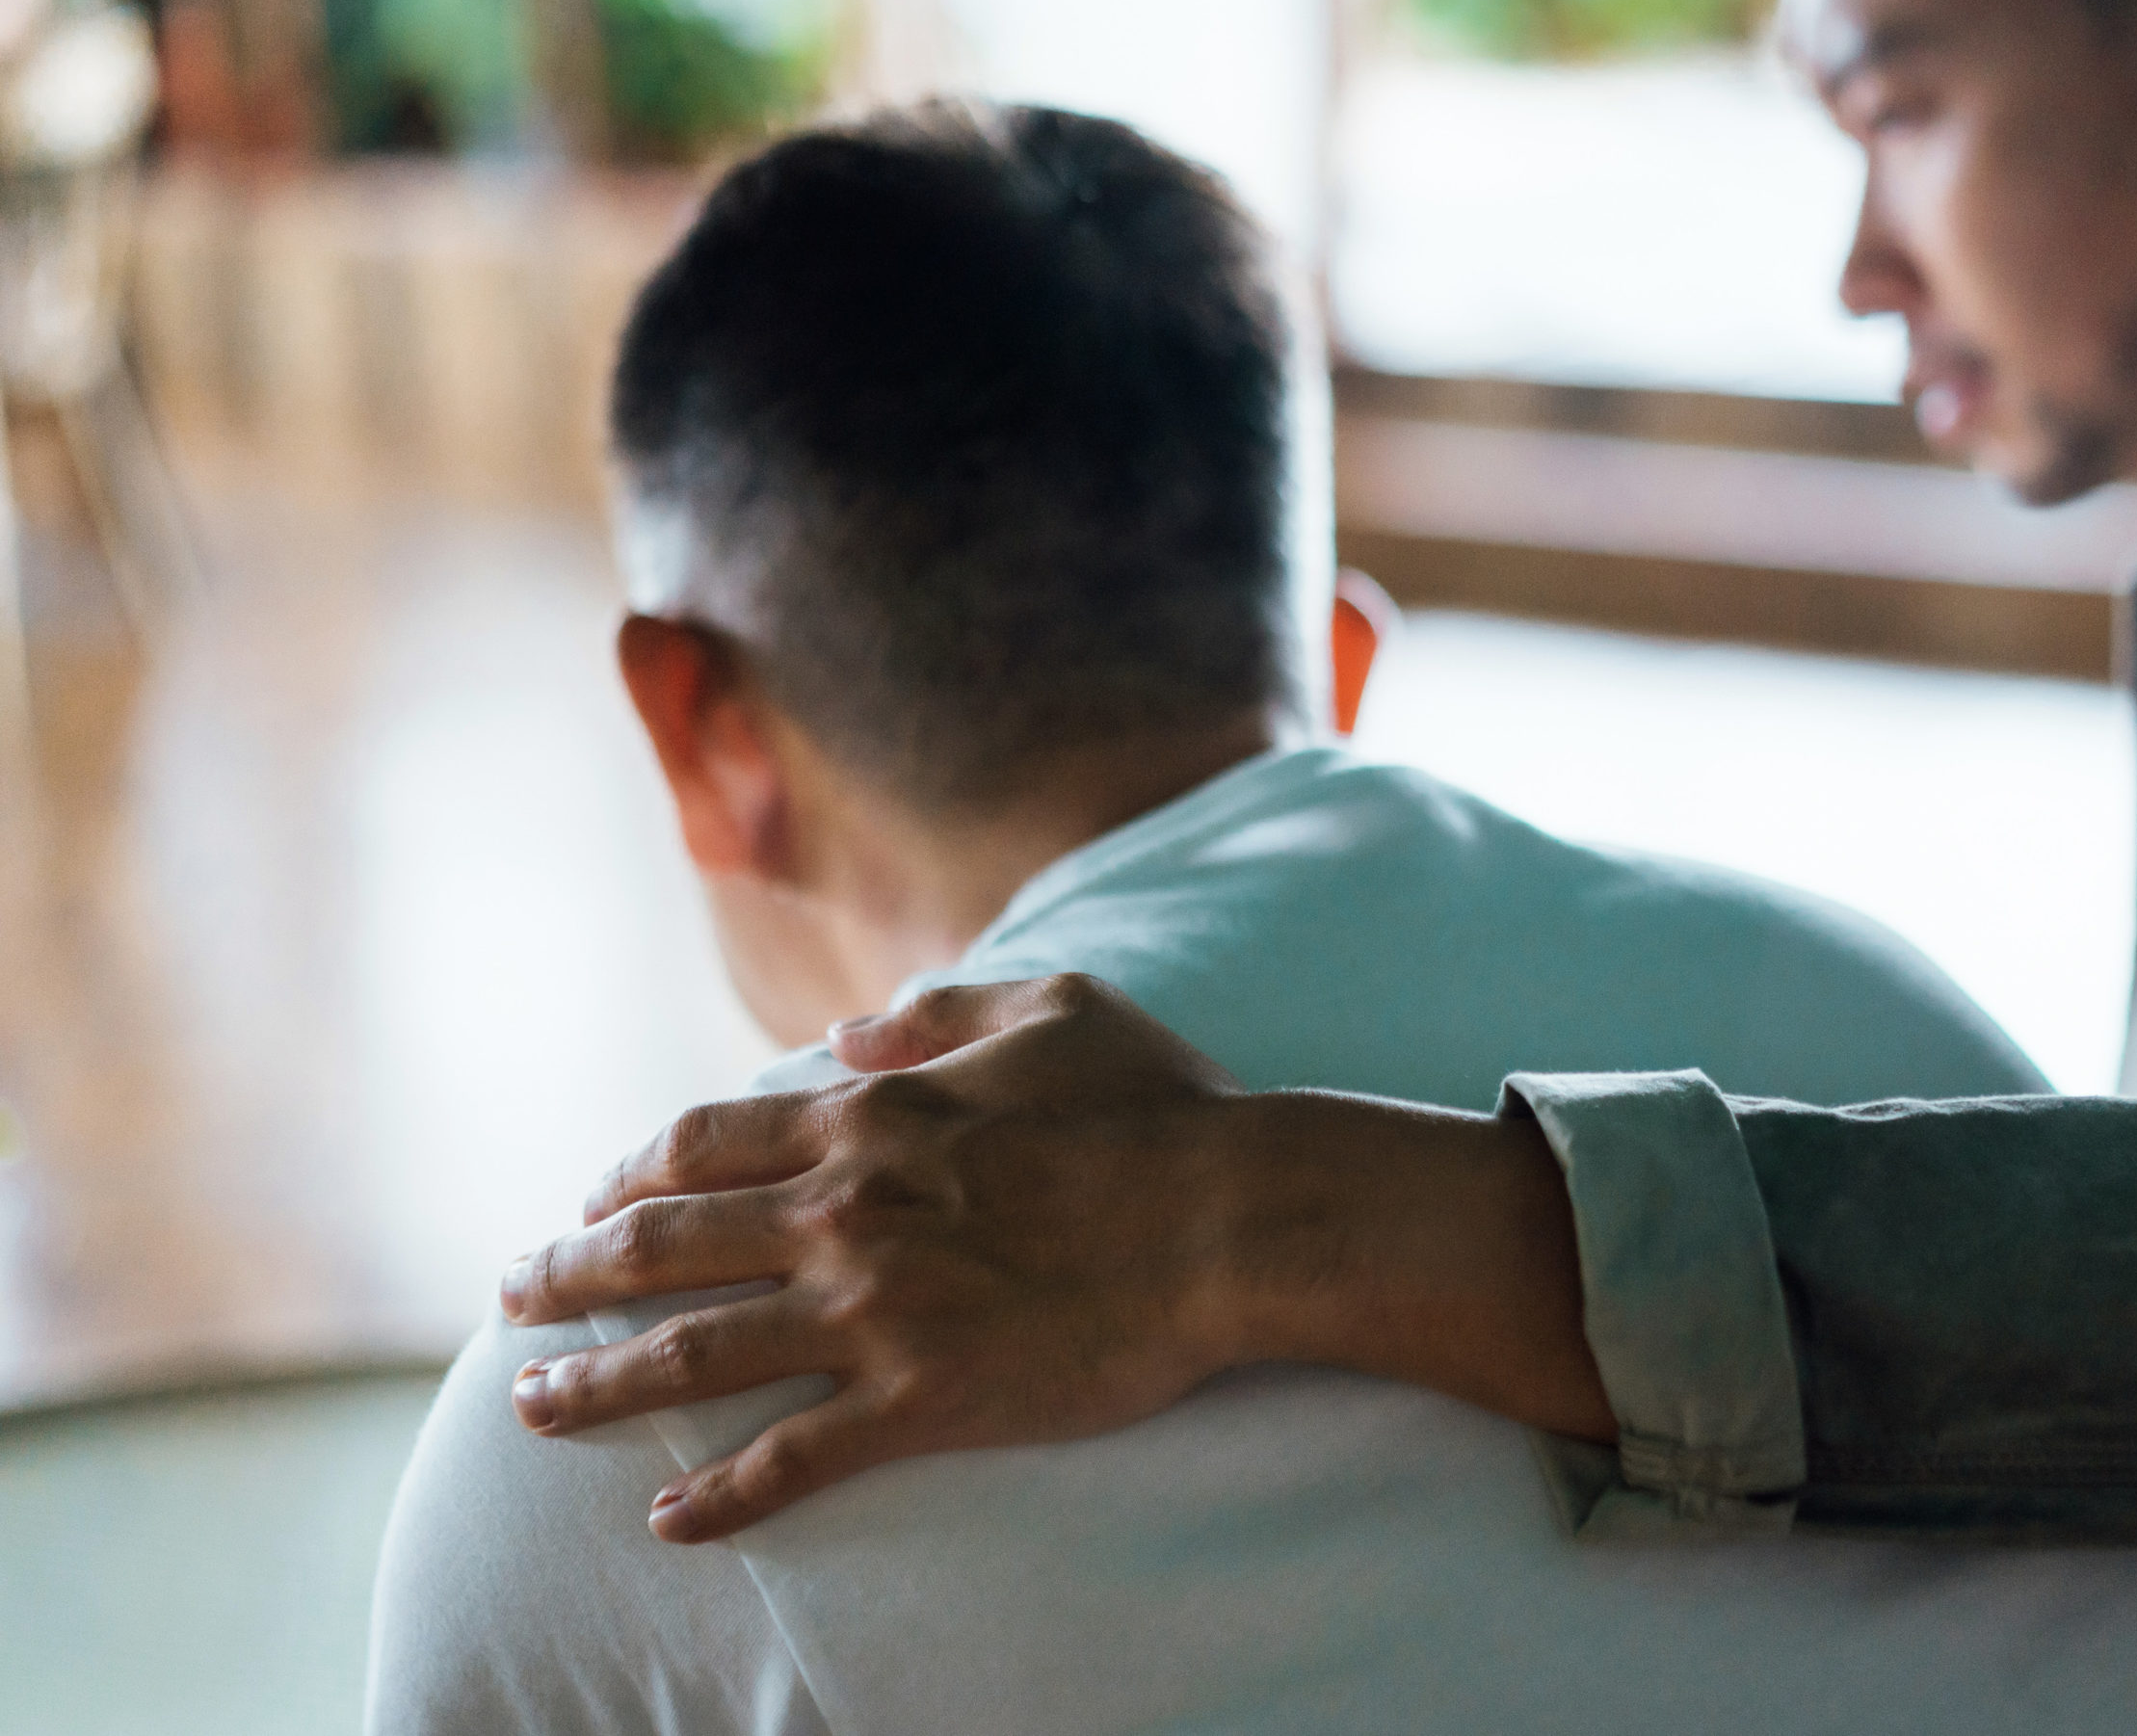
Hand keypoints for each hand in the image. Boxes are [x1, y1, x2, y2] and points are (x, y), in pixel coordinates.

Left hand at [500, 974, 1610, 1541]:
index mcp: (868, 1118)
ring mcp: (875, 1312)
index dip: (630, 1173)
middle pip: (662, 1246)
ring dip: (598, 1382)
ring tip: (532, 1407)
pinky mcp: (922, 1399)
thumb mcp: (1053, 1007)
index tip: (591, 1199)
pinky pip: (793, 1457)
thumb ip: (939, 1010)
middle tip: (513, 1298)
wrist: (1232, 1220)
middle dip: (569, 1274)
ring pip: (694, 1354)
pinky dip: (722, 1494)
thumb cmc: (1157, 1108)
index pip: (702, 1145)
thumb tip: (847, 1029)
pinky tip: (667, 1520)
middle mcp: (843, 1213)